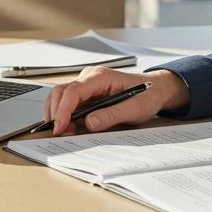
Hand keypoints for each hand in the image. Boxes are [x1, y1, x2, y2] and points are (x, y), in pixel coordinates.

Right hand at [43, 66, 190, 135]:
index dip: (64, 109)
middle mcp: (90, 78)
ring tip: (64, 133)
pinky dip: (64, 117)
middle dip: (55, 113)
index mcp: (101, 76)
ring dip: (58, 115)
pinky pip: (68, 104)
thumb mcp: (134, 108)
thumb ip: (112, 115)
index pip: (74, 90)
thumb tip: (89, 122)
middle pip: (61, 92)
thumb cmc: (147, 95)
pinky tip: (68, 129)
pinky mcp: (86, 96)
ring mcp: (86, 86)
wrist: (155, 90)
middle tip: (58, 134)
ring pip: (61, 98)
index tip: (60, 127)